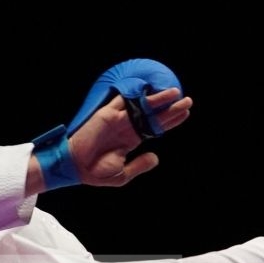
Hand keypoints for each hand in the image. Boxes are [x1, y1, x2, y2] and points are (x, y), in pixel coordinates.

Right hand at [68, 89, 191, 187]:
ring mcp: (118, 120)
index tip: (185, 113)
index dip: (171, 121)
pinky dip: (135, 94)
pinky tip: (149, 89)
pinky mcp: (107, 114)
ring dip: (158, 99)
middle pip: (153, 115)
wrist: (76, 167)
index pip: (156, 127)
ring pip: (142, 106)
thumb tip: (156, 158)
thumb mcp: (123, 174)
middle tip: (187, 100)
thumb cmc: (97, 173)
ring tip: (175, 93)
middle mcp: (128, 128)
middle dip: (171, 108)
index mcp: (132, 141)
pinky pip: (122, 100)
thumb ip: (140, 165)